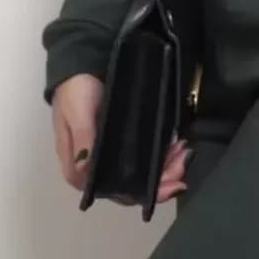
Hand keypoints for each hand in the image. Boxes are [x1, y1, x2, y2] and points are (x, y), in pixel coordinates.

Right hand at [51, 73, 191, 204]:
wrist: (79, 66)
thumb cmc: (74, 91)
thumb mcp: (77, 112)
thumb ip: (83, 139)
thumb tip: (85, 168)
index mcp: (79, 171)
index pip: (114, 193)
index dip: (144, 193)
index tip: (171, 183)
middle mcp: (96, 171)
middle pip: (132, 187)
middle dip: (162, 179)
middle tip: (184, 160)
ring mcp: (111, 158)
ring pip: (142, 174)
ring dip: (166, 166)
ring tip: (184, 150)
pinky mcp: (123, 143)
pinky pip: (145, 156)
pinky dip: (163, 154)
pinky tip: (177, 144)